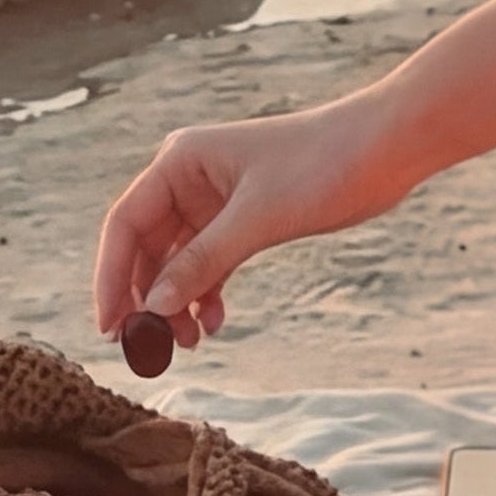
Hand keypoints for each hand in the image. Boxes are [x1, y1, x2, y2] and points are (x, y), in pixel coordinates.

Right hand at [91, 99, 400, 351]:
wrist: (385, 148)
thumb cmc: (323, 165)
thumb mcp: (258, 218)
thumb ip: (203, 262)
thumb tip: (153, 307)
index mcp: (180, 161)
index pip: (125, 224)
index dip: (112, 278)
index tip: (110, 328)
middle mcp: (189, 179)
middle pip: (147, 248)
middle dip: (146, 298)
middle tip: (149, 348)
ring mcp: (216, 201)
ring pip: (178, 261)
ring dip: (177, 302)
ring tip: (189, 342)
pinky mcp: (244, 220)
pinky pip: (209, 264)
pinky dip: (206, 294)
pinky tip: (214, 322)